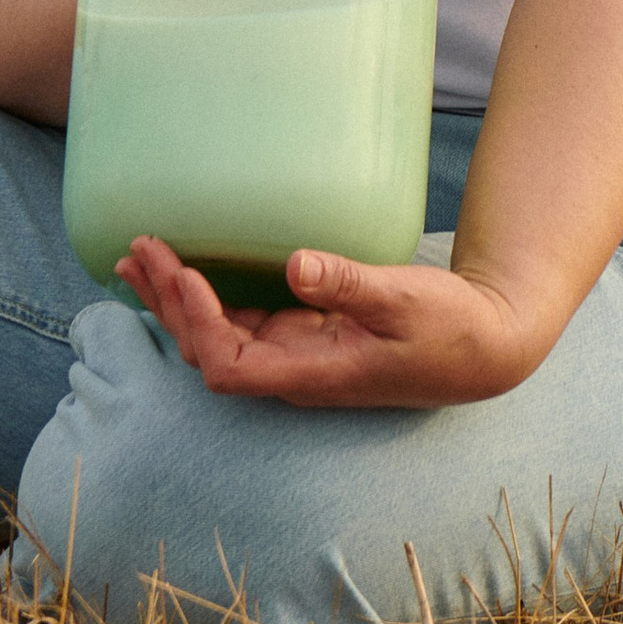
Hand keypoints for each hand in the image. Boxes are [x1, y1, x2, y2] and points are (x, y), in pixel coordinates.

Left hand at [112, 237, 537, 407]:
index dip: (197, 323)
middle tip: (136, 250)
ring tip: (140, 260)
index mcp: (310, 373)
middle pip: (208, 350)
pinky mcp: (310, 337)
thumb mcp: (403, 299)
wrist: (486, 350)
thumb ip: (349, 284)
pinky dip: (211, 297)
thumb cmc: (450, 329)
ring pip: (219, 336)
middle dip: (168, 303)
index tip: (185, 270)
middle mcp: (293, 372)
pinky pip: (244, 322)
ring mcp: (299, 356)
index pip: (228, 364)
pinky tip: (194, 272)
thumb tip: (295, 264)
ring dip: (178, 300)